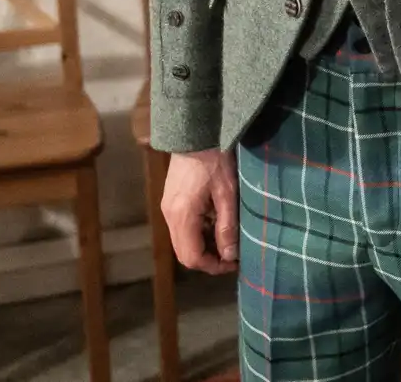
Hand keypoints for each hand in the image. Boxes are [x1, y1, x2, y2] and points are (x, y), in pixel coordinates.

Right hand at [159, 147, 238, 272]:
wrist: (196, 134)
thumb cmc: (215, 160)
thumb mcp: (227, 193)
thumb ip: (227, 226)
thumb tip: (229, 255)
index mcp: (182, 216)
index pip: (191, 257)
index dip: (212, 266)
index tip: (233, 263)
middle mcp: (169, 216)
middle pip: (184, 252)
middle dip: (208, 258)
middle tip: (232, 254)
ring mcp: (168, 209)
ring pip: (183, 241)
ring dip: (204, 245)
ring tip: (228, 238)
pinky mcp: (171, 202)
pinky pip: (182, 227)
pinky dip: (198, 232)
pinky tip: (217, 223)